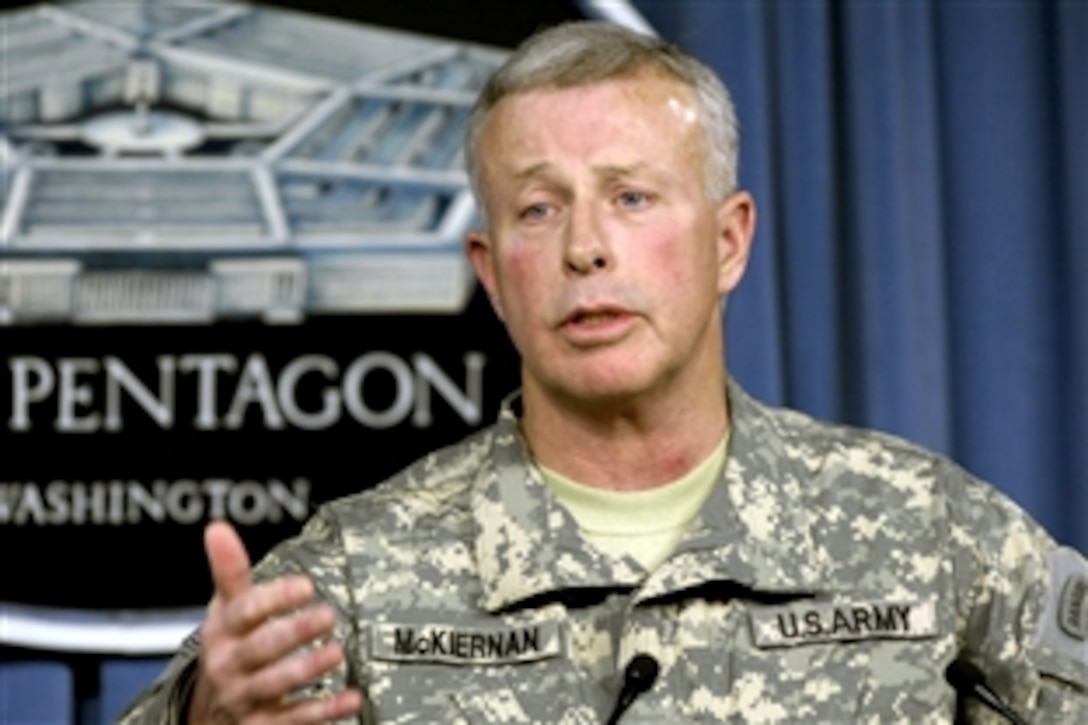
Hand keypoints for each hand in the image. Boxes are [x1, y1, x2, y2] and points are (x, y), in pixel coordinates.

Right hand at [187, 521, 362, 722]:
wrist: (206, 713)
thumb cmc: (229, 646)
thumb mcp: (225, 609)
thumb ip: (229, 570)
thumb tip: (217, 526)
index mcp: (222, 631)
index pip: (244, 612)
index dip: (273, 598)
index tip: (305, 585)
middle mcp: (230, 665)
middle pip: (261, 649)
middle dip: (294, 632)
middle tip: (329, 616)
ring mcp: (246, 698)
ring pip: (276, 685)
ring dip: (308, 669)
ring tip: (338, 652)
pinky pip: (295, 719)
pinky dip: (325, 711)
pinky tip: (352, 697)